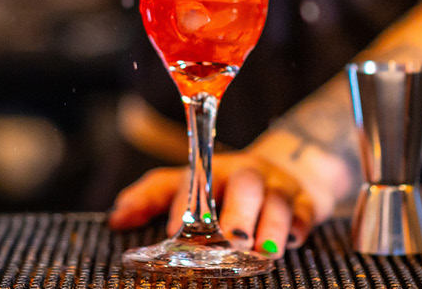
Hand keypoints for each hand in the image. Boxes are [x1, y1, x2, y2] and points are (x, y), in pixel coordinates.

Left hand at [107, 150, 323, 256]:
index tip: (172, 231)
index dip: (183, 203)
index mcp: (211, 171)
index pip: (195, 180)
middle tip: (230, 239)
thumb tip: (116, 218)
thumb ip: (152, 197)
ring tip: (263, 251)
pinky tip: (294, 239)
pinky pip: (306, 210)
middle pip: (243, 185)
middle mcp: (245, 175)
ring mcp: (277, 187)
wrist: (287, 171)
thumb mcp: (188, 184)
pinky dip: (300, 224)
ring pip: (276, 200)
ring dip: (270, 225)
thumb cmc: (226, 187)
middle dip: (237, 212)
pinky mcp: (305, 200)